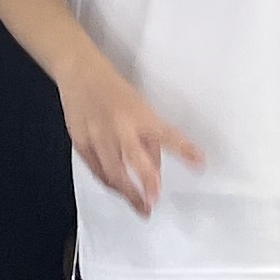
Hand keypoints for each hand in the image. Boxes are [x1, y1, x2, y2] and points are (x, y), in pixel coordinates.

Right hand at [60, 55, 203, 215]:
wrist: (80, 73)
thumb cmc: (115, 91)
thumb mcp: (140, 108)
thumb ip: (149, 141)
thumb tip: (154, 172)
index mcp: (140, 115)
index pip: (167, 134)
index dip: (184, 149)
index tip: (200, 163)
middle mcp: (120, 127)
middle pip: (134, 159)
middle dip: (146, 182)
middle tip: (153, 202)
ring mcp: (98, 136)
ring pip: (112, 172)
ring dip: (127, 193)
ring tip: (141, 207)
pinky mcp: (81, 142)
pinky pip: (96, 170)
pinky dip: (109, 183)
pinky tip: (119, 192)